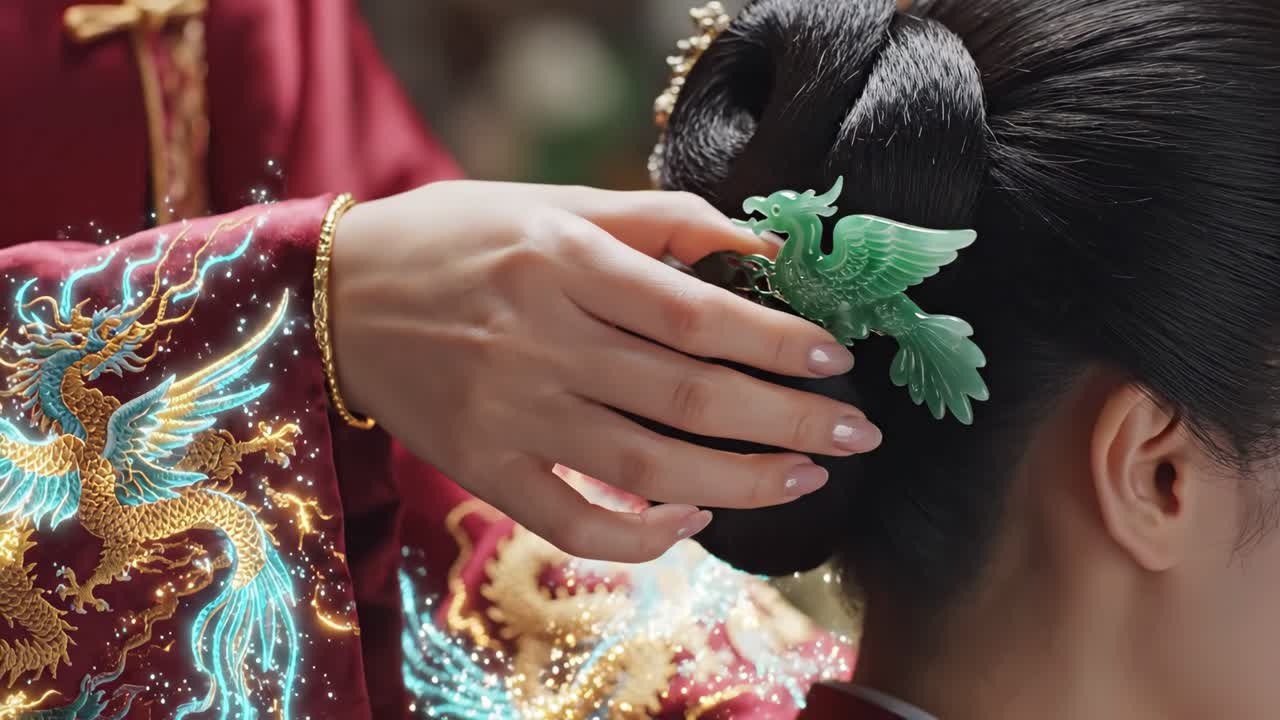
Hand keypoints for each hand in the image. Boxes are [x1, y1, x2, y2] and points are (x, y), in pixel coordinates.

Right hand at [330, 181, 881, 561]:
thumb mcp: (549, 200)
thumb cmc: (454, 236)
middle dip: (788, 420)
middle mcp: (541, 341)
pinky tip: (693, 518)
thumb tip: (756, 246)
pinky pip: (575, 523)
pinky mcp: (484, 470)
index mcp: (562, 262)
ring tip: (806, 477)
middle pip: (688, 396)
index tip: (836, 359)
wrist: (337, 295)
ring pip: (647, 466)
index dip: (775, 341)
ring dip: (741, 481)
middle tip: (858, 434)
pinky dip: (642, 535)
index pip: (695, 313)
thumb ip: (654, 219)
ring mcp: (511, 415)